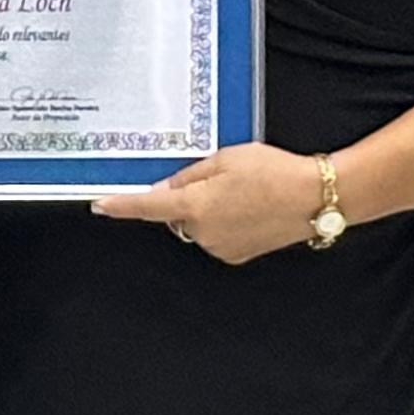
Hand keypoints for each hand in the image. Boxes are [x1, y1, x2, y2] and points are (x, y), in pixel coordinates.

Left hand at [92, 144, 318, 265]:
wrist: (313, 198)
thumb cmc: (272, 172)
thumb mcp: (226, 159)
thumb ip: (189, 175)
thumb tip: (165, 187)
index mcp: (195, 205)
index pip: (147, 206)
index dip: (121, 206)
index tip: (99, 205)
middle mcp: (202, 232)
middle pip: (177, 214)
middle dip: (187, 198)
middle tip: (220, 178)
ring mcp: (219, 247)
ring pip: (197, 226)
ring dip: (208, 211)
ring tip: (244, 193)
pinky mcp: (236, 255)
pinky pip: (216, 237)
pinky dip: (224, 224)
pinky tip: (250, 209)